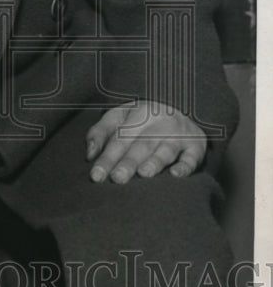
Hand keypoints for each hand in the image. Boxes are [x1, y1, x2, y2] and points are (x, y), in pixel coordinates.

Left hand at [85, 102, 206, 183]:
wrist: (179, 108)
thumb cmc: (141, 119)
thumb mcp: (119, 117)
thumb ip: (100, 133)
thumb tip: (89, 155)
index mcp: (139, 113)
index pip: (120, 138)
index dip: (107, 157)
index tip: (96, 176)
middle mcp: (161, 122)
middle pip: (142, 144)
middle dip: (129, 162)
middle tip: (117, 178)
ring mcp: (180, 134)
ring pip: (166, 149)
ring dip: (155, 162)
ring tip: (143, 173)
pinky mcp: (196, 146)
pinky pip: (192, 157)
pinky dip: (185, 166)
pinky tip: (176, 175)